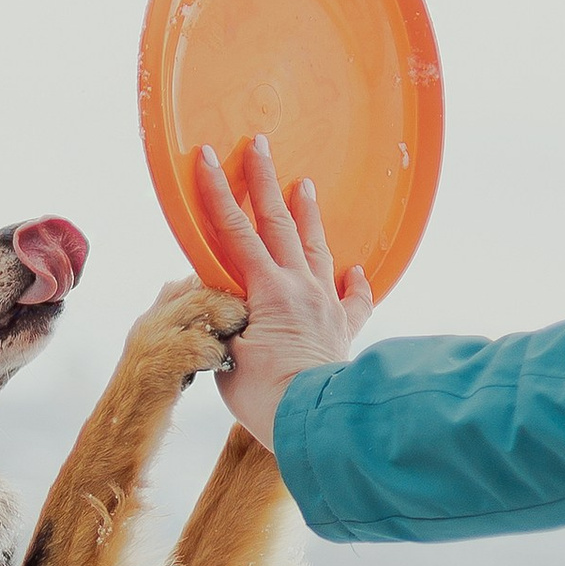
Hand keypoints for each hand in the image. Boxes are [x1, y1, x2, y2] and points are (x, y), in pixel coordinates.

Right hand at [196, 136, 373, 444]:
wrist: (313, 421)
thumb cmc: (264, 395)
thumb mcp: (225, 354)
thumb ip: (223, 321)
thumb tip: (222, 308)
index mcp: (267, 289)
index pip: (235, 230)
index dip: (218, 192)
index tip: (208, 156)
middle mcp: (300, 287)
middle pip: (279, 223)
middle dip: (266, 180)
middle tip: (261, 144)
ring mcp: (326, 306)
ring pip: (317, 249)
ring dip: (308, 215)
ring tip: (306, 186)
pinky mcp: (343, 331)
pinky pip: (354, 302)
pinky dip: (356, 284)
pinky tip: (356, 270)